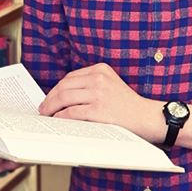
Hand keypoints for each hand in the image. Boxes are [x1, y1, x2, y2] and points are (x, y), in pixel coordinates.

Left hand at [39, 62, 164, 143]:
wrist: (148, 118)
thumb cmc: (129, 106)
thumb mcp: (111, 85)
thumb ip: (91, 86)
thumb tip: (63, 97)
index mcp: (101, 69)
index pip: (70, 77)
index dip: (56, 89)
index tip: (49, 98)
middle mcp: (98, 78)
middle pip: (64, 86)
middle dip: (50, 98)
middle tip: (43, 108)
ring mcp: (98, 94)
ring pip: (64, 98)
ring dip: (51, 108)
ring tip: (47, 115)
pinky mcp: (97, 110)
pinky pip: (70, 113)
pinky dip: (60, 117)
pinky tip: (57, 121)